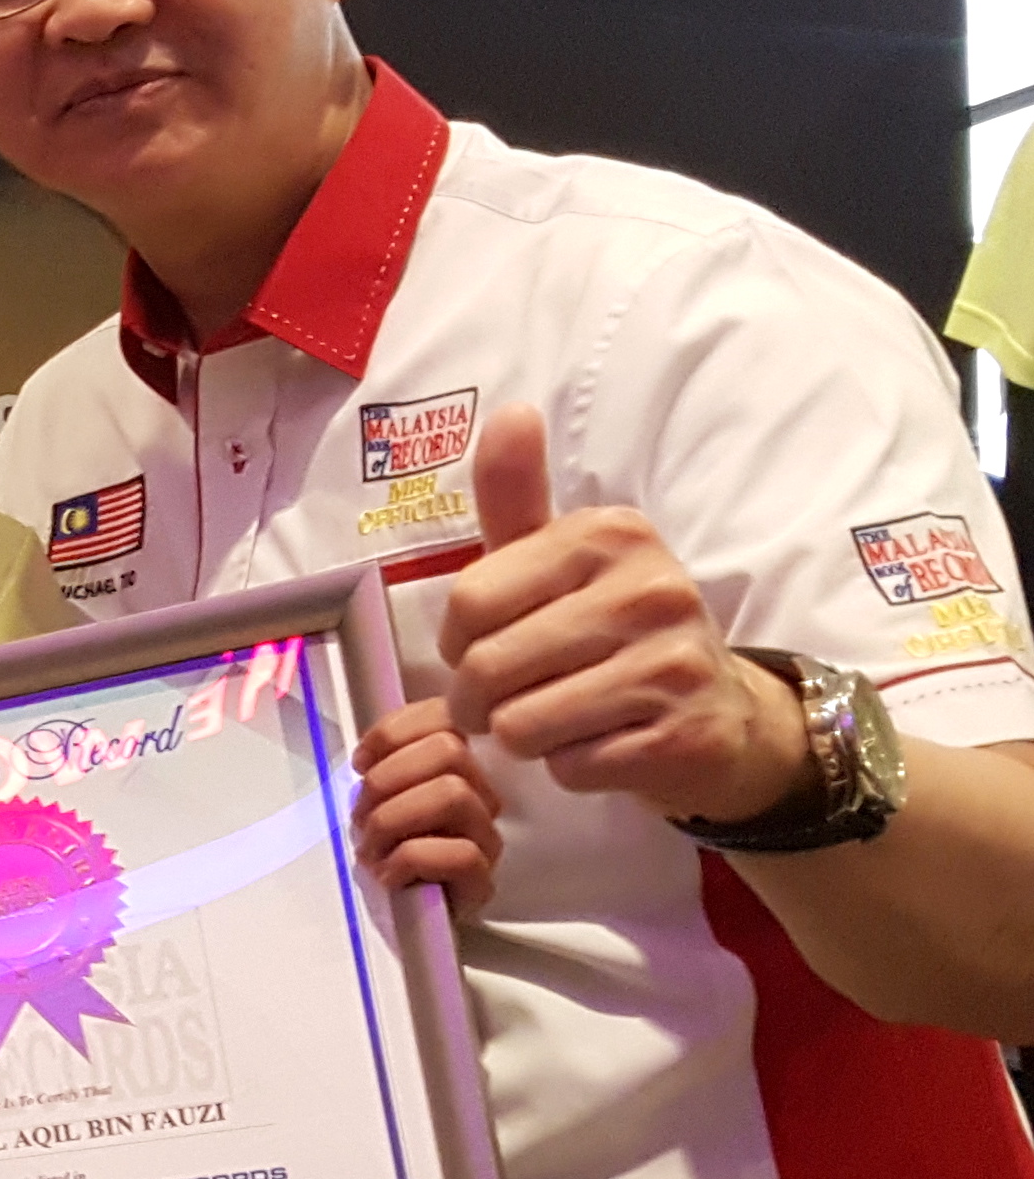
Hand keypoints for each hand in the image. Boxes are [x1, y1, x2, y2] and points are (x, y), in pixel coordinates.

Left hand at [352, 698, 501, 903]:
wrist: (394, 918)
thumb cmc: (382, 856)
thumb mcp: (372, 801)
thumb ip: (378, 766)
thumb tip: (365, 754)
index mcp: (454, 769)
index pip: (445, 718)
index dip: (395, 732)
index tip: (362, 760)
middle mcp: (478, 797)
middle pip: (449, 751)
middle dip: (387, 779)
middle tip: (360, 813)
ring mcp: (485, 839)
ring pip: (453, 795)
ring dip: (393, 819)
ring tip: (371, 847)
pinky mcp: (482, 882)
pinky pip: (459, 854)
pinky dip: (409, 860)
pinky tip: (390, 873)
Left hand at [436, 404, 811, 826]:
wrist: (722, 713)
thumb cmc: (614, 631)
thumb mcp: (560, 559)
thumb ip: (516, 497)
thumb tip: (509, 411)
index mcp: (611, 535)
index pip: (467, 602)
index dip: (456, 642)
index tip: (485, 646)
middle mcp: (651, 589)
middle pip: (487, 669)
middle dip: (480, 701)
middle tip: (509, 700)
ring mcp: (674, 665)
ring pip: (522, 725)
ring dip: (524, 735)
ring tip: (560, 716)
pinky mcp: (683, 737)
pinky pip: (569, 767)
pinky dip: (569, 767)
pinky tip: (603, 742)